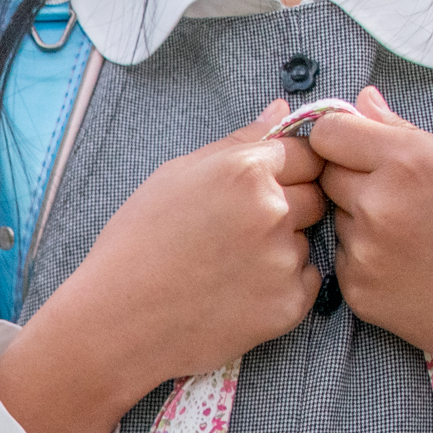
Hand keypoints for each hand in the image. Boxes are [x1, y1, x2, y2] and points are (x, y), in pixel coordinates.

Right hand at [0, 100, 325, 432]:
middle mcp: (272, 212)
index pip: (306, 153)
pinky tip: (238, 293)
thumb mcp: (176, 176)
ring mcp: (283, 262)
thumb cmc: (137, 245)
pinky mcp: (287, 307)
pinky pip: (304, 283)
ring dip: (281, 249)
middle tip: (238, 232)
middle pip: (315, 196)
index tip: (264, 188)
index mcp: (246, 171)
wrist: (118, 322)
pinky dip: (281, 287)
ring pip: (305, 241)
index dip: (287, 170)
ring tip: (229, 267)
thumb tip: (281, 110)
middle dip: (289, 207)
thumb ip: (238, 143)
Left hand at [312, 86, 432, 432]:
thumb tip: (361, 101)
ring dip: (361, 220)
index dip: (341, 137)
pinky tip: (411, 269)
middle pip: (328, 175)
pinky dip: (367, 260)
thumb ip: (403, 133)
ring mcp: (364, 253)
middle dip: (352, 178)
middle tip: (400, 196)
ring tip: (415, 238)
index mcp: (409, 161)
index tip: (356, 146)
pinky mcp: (359, 293)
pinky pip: (346, 260)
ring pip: (338, 219)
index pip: (330, 132)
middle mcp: (378, 204)